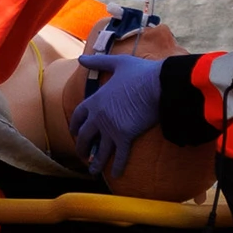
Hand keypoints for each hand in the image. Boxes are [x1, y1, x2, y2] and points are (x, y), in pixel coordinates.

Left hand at [68, 51, 167, 187]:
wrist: (158, 85)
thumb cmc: (140, 73)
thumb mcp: (117, 63)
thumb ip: (98, 62)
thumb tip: (81, 58)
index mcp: (96, 100)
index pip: (79, 115)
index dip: (76, 125)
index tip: (75, 132)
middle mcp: (100, 116)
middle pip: (85, 136)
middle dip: (82, 147)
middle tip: (83, 153)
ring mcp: (111, 128)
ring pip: (100, 150)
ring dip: (95, 162)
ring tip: (93, 171)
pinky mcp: (126, 137)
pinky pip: (120, 156)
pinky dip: (118, 166)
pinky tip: (116, 175)